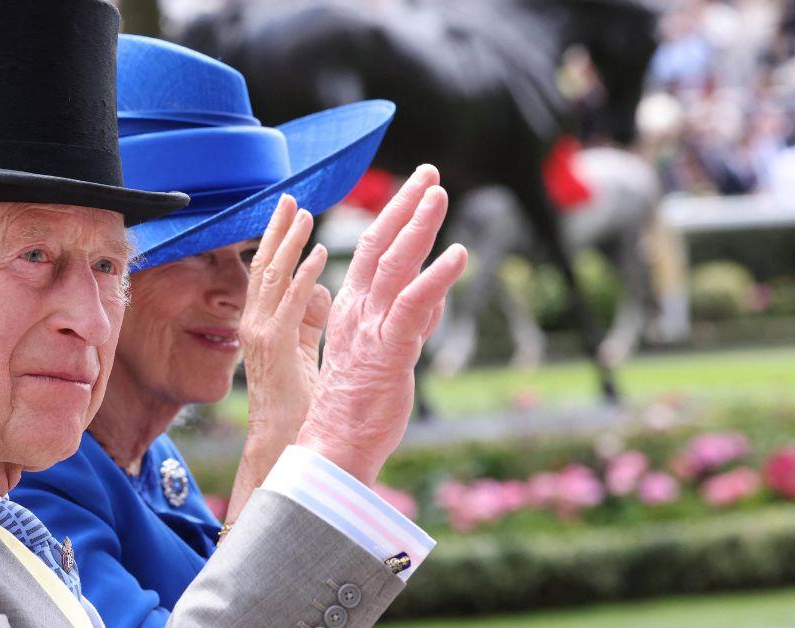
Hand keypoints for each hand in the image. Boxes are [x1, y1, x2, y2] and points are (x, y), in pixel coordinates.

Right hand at [239, 194, 330, 447]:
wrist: (284, 447)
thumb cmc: (298, 406)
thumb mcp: (303, 352)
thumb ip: (309, 321)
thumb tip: (321, 289)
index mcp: (262, 326)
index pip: (266, 275)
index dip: (276, 242)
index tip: (289, 212)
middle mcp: (255, 326)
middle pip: (263, 268)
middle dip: (277, 231)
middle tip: (290, 198)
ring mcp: (261, 336)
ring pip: (272, 279)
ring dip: (289, 244)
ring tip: (304, 215)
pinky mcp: (276, 350)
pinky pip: (290, 306)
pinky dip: (304, 278)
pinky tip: (319, 256)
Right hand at [296, 165, 466, 483]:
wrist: (335, 446)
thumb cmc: (358, 408)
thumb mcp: (387, 354)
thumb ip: (410, 322)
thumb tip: (434, 298)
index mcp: (351, 311)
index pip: (372, 253)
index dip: (394, 218)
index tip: (415, 190)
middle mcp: (357, 311)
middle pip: (380, 245)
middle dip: (405, 206)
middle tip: (428, 173)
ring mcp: (371, 329)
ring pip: (394, 265)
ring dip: (418, 226)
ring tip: (438, 194)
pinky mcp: (388, 350)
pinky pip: (413, 305)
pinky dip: (437, 276)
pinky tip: (458, 253)